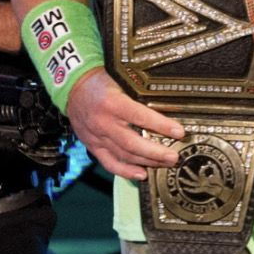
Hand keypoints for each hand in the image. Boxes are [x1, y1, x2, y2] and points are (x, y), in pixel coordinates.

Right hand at [66, 67, 184, 180]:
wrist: (74, 88)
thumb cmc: (101, 81)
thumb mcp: (120, 79)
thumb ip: (138, 91)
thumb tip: (166, 100)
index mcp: (113, 103)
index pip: (141, 117)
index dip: (161, 125)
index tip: (179, 132)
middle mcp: (104, 122)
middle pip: (132, 143)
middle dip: (155, 152)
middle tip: (174, 157)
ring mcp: (97, 137)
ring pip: (124, 155)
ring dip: (146, 162)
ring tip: (165, 164)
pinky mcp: (93, 146)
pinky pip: (109, 163)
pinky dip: (125, 171)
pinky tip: (141, 174)